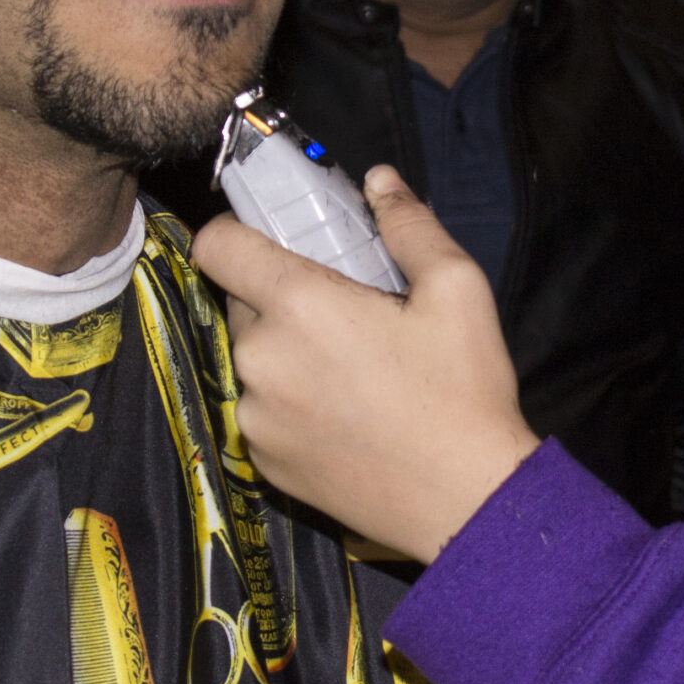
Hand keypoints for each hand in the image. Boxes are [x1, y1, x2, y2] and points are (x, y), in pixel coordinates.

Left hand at [192, 167, 539, 561]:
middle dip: (281, 298)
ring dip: (286, 354)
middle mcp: (260, 359)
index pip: (217, 245)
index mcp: (298, 305)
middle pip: (240, 302)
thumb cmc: (464, 391)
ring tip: (351, 372)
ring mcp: (256, 416)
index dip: (237, 233)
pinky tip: (345, 416)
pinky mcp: (263, 461)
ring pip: (254, 360)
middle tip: (345, 314)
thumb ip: (409, 225)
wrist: (465, 501)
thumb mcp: (457, 289)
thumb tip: (378, 181)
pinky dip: (290, 405)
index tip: (274, 243)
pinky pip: (262, 411)